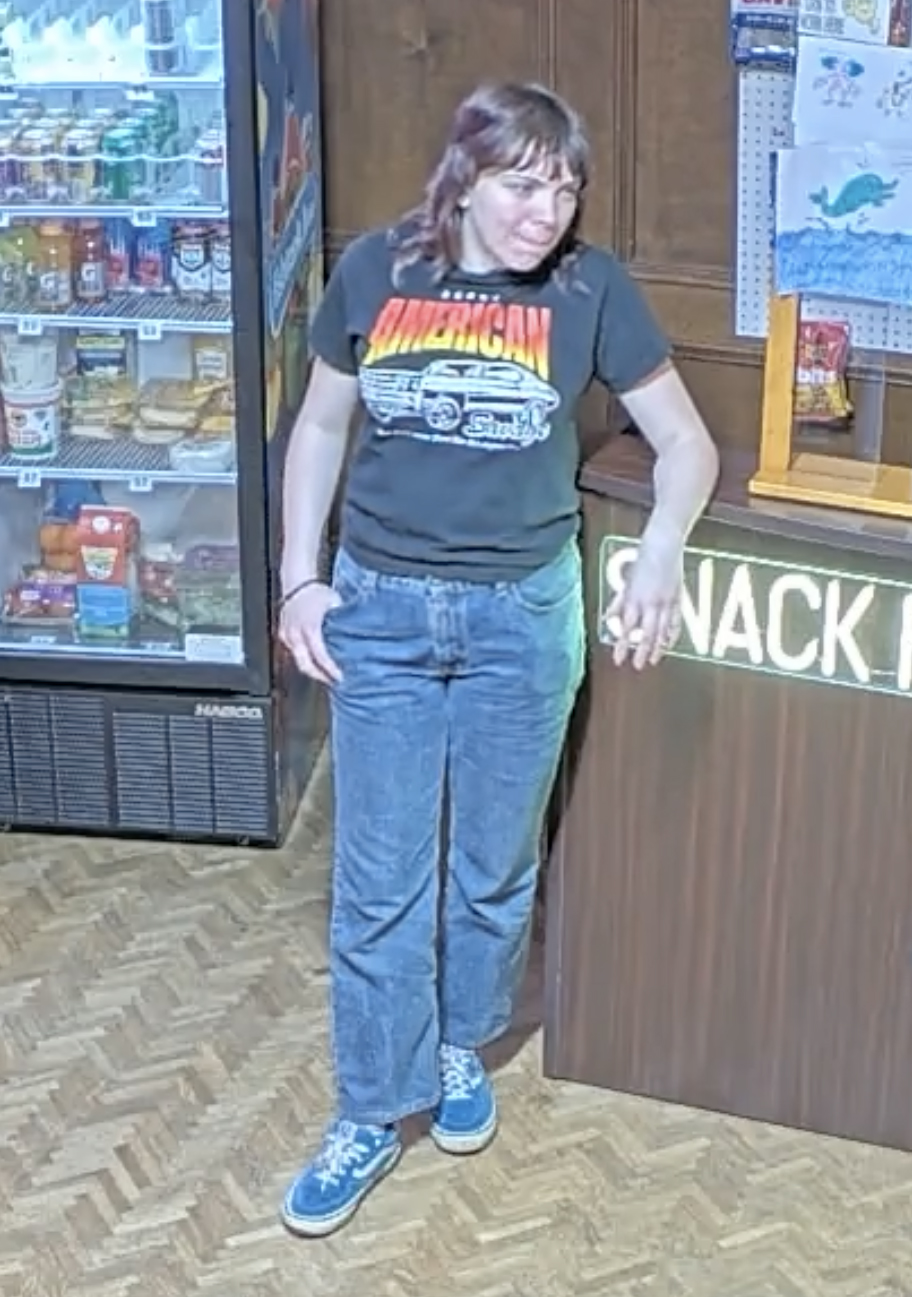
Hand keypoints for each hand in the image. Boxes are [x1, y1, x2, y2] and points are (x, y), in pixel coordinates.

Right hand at [278, 581, 342, 683]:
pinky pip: (293, 653)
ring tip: (327, 674)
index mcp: (310, 628)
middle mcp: (296, 635)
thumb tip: (360, 635)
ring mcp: (287, 636)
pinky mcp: (283, 636)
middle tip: (334, 681)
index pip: (320, 656)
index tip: (341, 678)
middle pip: (306, 665)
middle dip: (320, 676)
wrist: (298, 584)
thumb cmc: (318, 594)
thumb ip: (344, 621)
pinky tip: (316, 661)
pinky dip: (305, 659)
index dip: (331, 670)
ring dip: (313, 669)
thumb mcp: (336, 604)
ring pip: (299, 661)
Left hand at [606, 538, 683, 669]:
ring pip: (662, 631)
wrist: (664, 545)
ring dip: (657, 647)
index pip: (626, 628)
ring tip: (654, 660)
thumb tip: (608, 618)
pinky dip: (671, 634)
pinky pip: (676, 622)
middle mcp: (650, 603)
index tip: (619, 660)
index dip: (622, 646)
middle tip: (638, 665)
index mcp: (634, 598)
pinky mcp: (678, 599)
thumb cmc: (642, 560)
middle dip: (642, 652)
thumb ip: (618, 603)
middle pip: (646, 634)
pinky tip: (668, 644)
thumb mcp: (627, 582)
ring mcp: (666, 602)